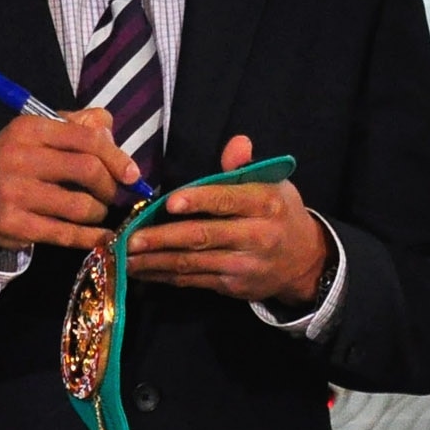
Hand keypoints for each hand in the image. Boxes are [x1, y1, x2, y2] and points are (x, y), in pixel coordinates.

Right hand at [0, 106, 133, 254]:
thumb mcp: (43, 133)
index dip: (116, 158)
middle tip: (112, 194)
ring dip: (99, 212)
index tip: (132, 174)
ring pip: (79, 206)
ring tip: (98, 211)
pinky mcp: (12, 224)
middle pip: (87, 171)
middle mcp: (19, 158)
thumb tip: (111, 134)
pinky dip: (89, 237)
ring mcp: (14, 193)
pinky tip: (101, 236)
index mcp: (30, 129)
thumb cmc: (21, 160)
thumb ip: (81, 126)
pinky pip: (63, 234)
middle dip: (109, 186)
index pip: (86, 139)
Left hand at [124, 135, 331, 310]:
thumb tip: (236, 143)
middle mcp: (255, 236)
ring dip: (155, 260)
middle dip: (163, 238)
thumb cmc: (281, 213)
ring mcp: (242, 265)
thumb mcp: (274, 184)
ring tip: (124, 257)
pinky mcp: (231, 286)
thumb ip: (246, 167)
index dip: (199, 201)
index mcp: (265, 204)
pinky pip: (193, 280)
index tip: (170, 203)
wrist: (305, 260)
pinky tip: (143, 271)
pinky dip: (165, 276)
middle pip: (203, 237)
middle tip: (130, 238)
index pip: (228, 200)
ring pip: (192, 263)